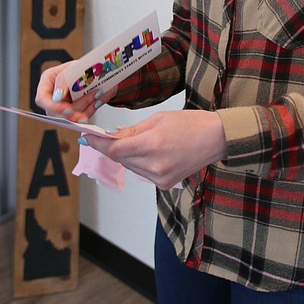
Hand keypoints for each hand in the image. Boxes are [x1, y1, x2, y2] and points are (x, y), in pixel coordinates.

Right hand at [34, 61, 115, 122]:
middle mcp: (52, 97)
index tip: (68, 109)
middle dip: (75, 111)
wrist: (93, 71)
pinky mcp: (73, 112)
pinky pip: (80, 118)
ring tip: (97, 95)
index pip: (42, 98)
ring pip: (69, 117)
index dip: (53, 106)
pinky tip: (97, 101)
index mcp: (47, 82)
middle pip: (56, 112)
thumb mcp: (72, 67)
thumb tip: (58, 96)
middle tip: (91, 100)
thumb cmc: (79, 66)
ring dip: (85, 108)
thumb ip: (63, 80)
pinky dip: (90, 110)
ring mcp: (62, 106)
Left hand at [84, 110, 226, 188]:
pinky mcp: (164, 184)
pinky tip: (153, 153)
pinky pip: (142, 173)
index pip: (114, 149)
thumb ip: (132, 131)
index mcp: (152, 144)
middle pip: (120, 158)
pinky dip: (140, 163)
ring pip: (130, 166)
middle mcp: (154, 165)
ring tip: (141, 142)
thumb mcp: (158, 119)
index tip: (87, 137)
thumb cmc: (191, 123)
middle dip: (113, 147)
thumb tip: (111, 136)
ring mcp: (159, 178)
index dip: (98, 143)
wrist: (216, 139)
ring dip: (127, 155)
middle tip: (110, 135)